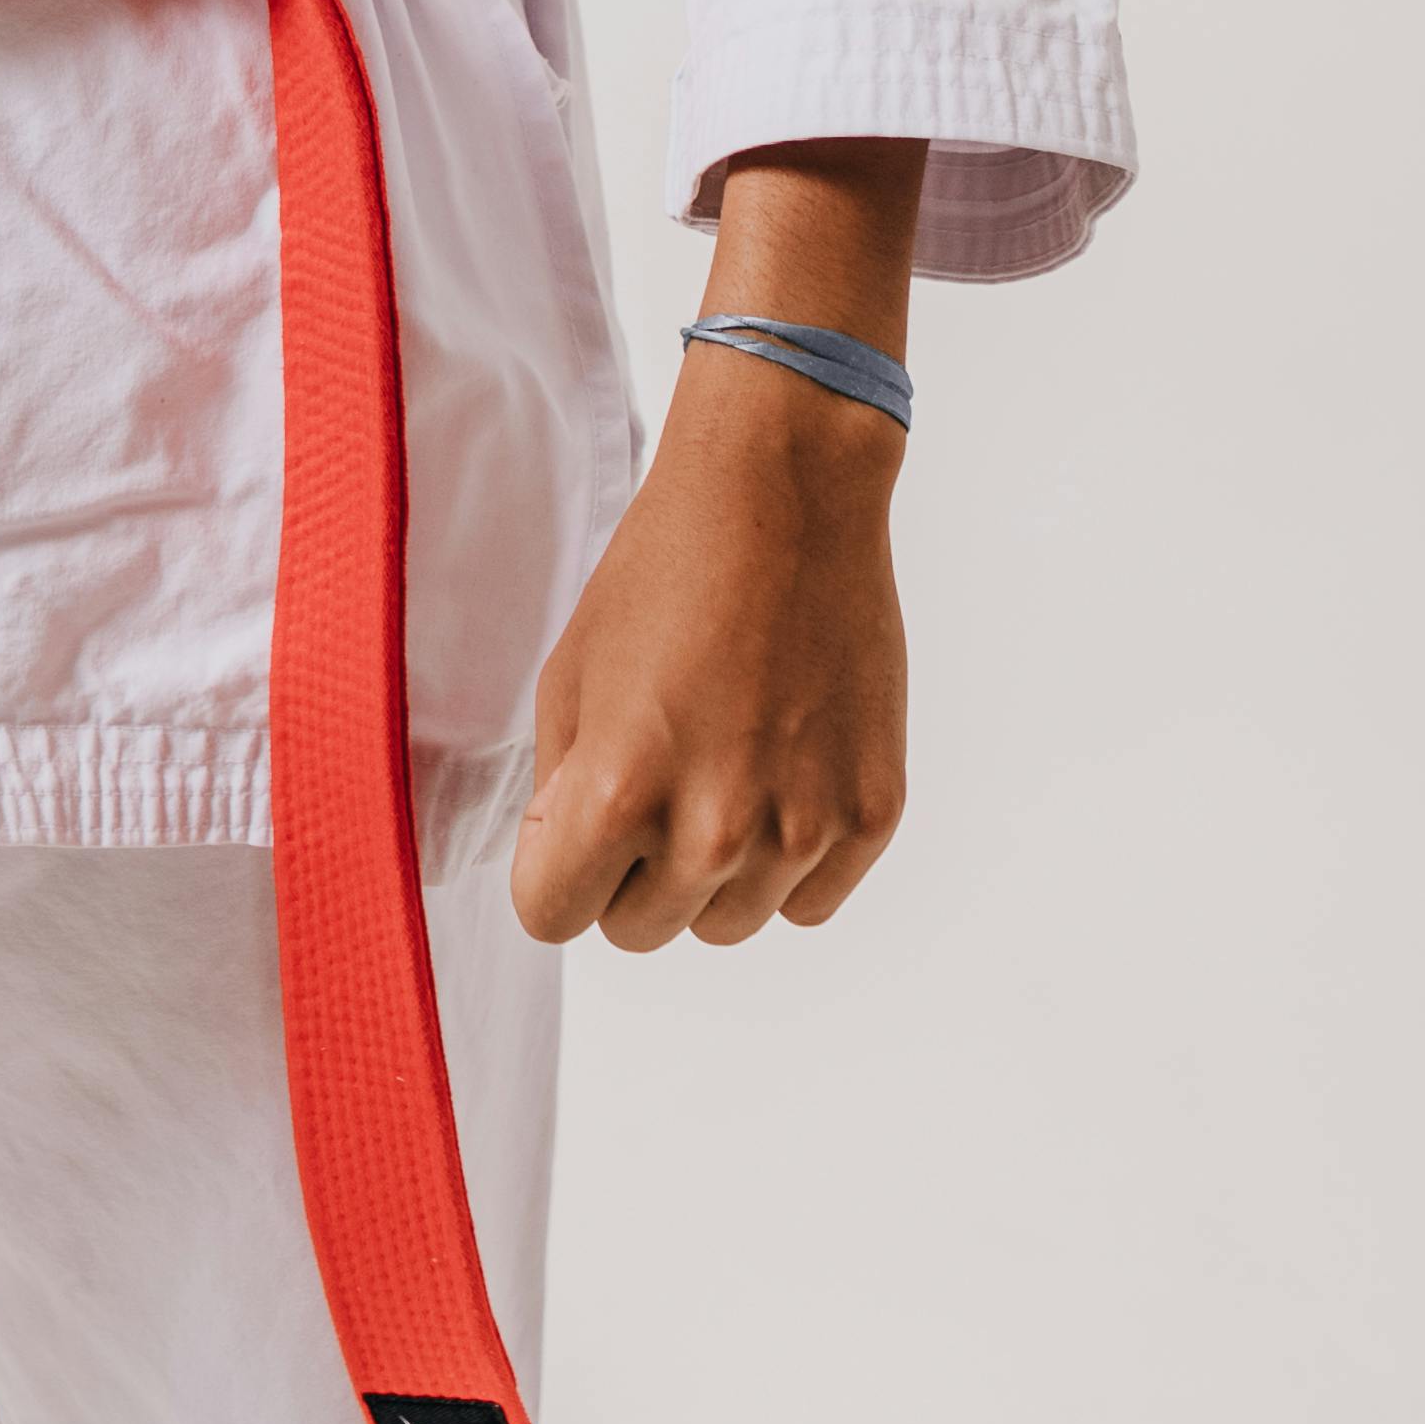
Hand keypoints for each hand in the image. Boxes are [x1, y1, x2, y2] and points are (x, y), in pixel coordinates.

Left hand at [511, 137, 921, 956]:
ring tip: (721, 758)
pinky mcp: (871, 816)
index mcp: (620, 791)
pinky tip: (781, 764)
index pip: (553, 916)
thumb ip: (558, 792)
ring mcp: (804, 829)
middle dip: (630, 866)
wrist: (786, 494)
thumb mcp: (570, 675)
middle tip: (656, 771)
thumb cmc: (662, 571)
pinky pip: (808, 901)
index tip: (576, 814)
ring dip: (712, 867)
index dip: (555, 864)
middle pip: (640, 929)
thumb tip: (571, 868)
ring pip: (727, 923)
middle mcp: (716, 830)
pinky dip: (789, 856)